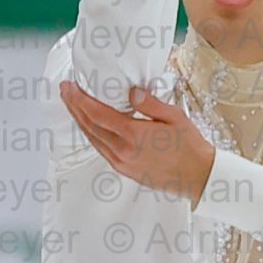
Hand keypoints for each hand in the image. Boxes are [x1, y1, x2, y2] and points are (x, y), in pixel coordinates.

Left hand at [59, 76, 216, 202]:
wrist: (197, 176)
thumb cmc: (189, 145)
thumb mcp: (173, 116)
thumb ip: (149, 103)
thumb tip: (131, 91)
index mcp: (133, 135)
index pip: (97, 114)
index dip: (80, 99)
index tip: (70, 86)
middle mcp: (123, 151)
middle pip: (89, 126)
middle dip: (74, 107)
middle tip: (65, 90)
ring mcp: (122, 163)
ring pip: (93, 139)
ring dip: (80, 121)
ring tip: (72, 105)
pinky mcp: (124, 170)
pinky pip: (101, 149)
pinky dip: (91, 134)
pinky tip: (89, 125)